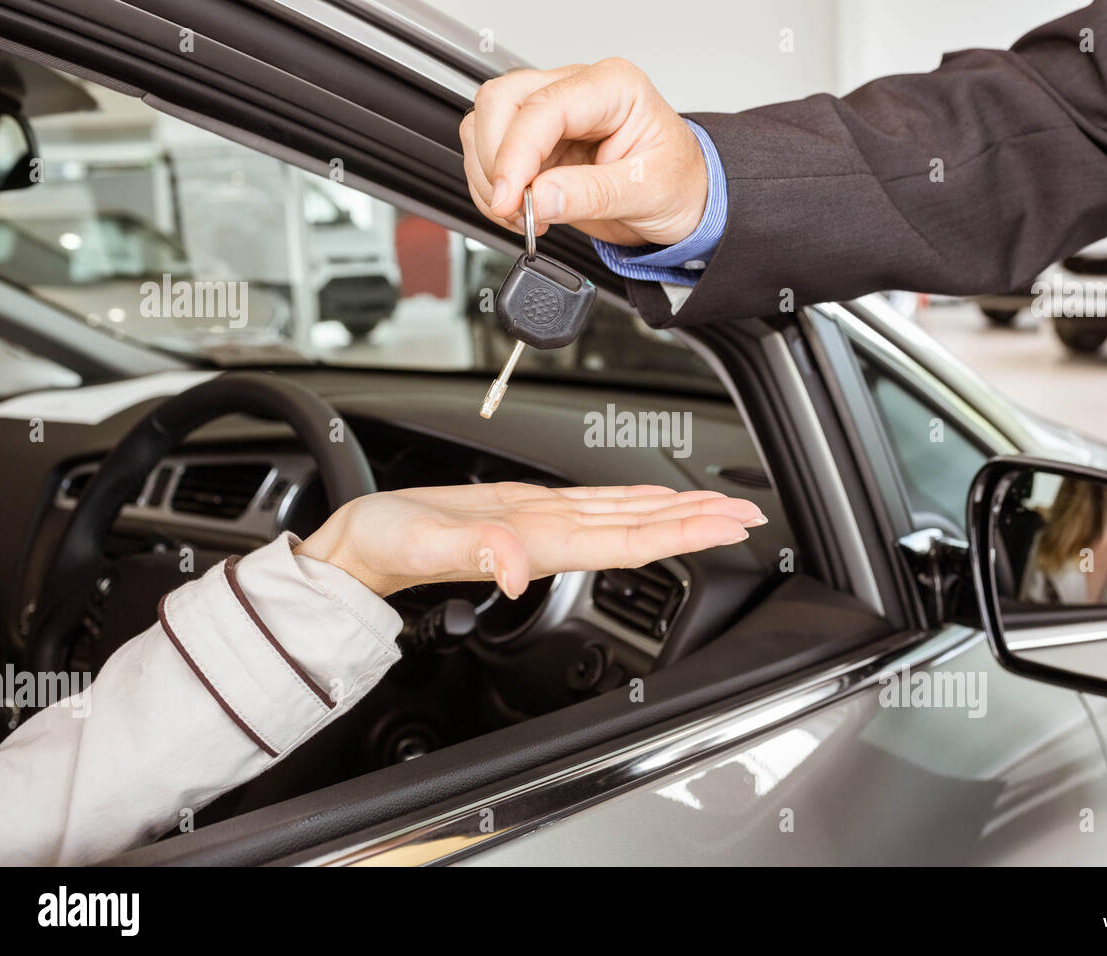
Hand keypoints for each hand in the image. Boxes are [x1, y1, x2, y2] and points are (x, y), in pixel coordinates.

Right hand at [294, 482, 764, 597]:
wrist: (358, 548)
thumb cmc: (382, 545)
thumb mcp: (421, 544)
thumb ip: (469, 554)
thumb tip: (514, 568)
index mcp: (537, 543)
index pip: (627, 539)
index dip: (681, 532)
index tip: (725, 526)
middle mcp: (549, 536)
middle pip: (639, 529)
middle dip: (696, 523)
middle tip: (747, 514)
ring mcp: (540, 524)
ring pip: (622, 516)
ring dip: (673, 513)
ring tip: (716, 508)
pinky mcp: (524, 510)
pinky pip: (591, 504)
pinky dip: (629, 499)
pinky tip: (648, 497)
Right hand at [459, 59, 706, 245]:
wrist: (685, 201)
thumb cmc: (679, 183)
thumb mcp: (647, 192)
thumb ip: (590, 194)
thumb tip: (538, 198)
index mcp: (612, 88)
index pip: (542, 107)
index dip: (515, 154)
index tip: (510, 199)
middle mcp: (576, 92)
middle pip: (500, 102)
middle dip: (496, 161)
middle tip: (513, 209)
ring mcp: (552, 116)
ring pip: (486, 124)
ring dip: (489, 175)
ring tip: (522, 215)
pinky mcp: (538, 145)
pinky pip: (492, 154)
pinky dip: (492, 187)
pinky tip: (521, 211)